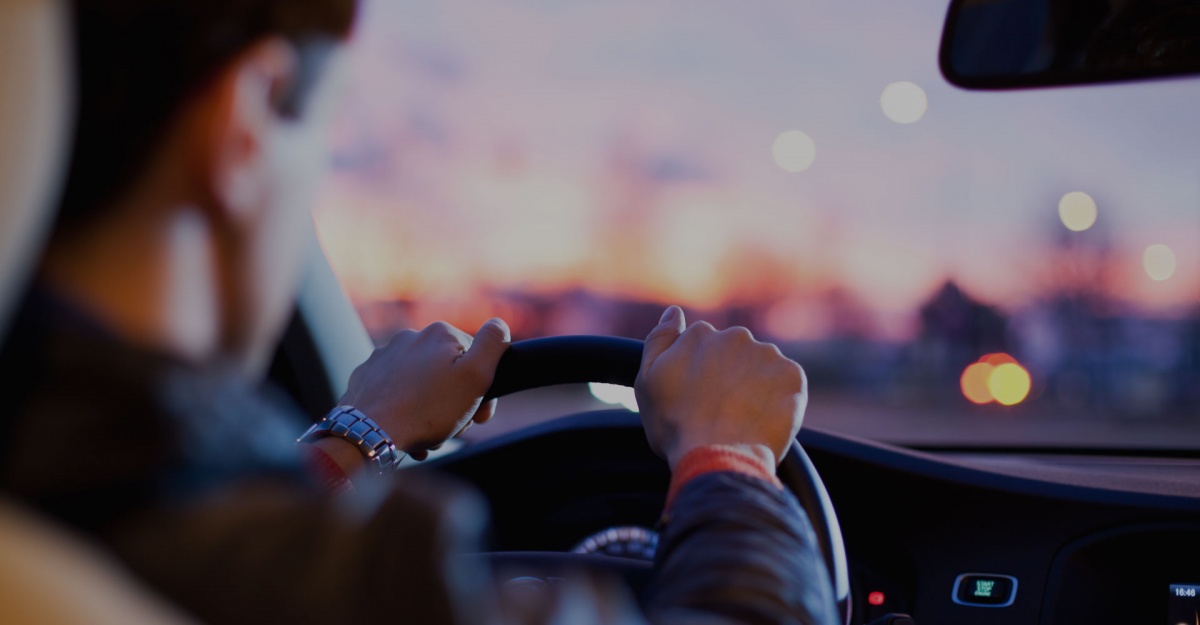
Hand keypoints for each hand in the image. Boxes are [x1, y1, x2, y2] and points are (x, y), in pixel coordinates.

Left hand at [338, 318, 510, 461]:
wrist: (369, 434)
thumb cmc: (426, 411)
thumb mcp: (475, 377)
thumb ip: (492, 344)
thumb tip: (499, 323)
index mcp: (440, 333)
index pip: (475, 359)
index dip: (481, 389)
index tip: (477, 415)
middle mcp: (409, 338)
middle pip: (446, 373)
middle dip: (453, 401)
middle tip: (451, 427)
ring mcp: (383, 357)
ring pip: (421, 385)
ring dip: (429, 410)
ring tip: (426, 434)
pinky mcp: (366, 378)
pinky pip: (395, 394)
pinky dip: (404, 411)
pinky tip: (405, 430)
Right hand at [635, 306, 806, 469]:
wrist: (717, 458)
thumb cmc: (675, 426)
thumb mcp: (647, 382)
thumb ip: (659, 340)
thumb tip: (673, 311)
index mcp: (700, 334)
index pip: (703, 345)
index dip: (700, 374)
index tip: (699, 398)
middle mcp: (736, 336)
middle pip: (735, 353)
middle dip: (730, 375)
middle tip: (721, 410)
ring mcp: (767, 355)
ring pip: (762, 366)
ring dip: (756, 385)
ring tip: (743, 418)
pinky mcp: (793, 376)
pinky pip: (787, 382)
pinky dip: (779, 399)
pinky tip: (762, 419)